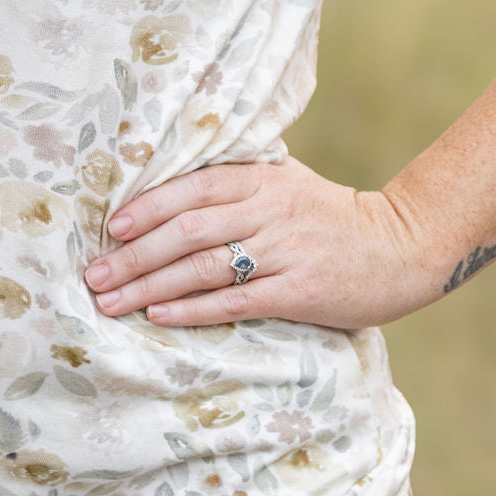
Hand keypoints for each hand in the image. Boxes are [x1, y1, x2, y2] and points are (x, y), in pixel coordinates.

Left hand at [83, 156, 429, 330]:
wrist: (401, 246)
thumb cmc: (333, 216)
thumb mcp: (289, 182)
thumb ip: (240, 181)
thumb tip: (174, 186)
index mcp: (262, 179)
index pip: (192, 189)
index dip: (147, 207)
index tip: (109, 228)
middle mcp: (269, 210)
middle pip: (187, 230)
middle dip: (134, 254)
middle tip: (94, 275)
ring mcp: (284, 250)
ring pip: (203, 266)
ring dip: (150, 285)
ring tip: (112, 301)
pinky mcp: (298, 291)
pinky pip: (234, 300)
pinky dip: (192, 309)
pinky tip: (160, 316)